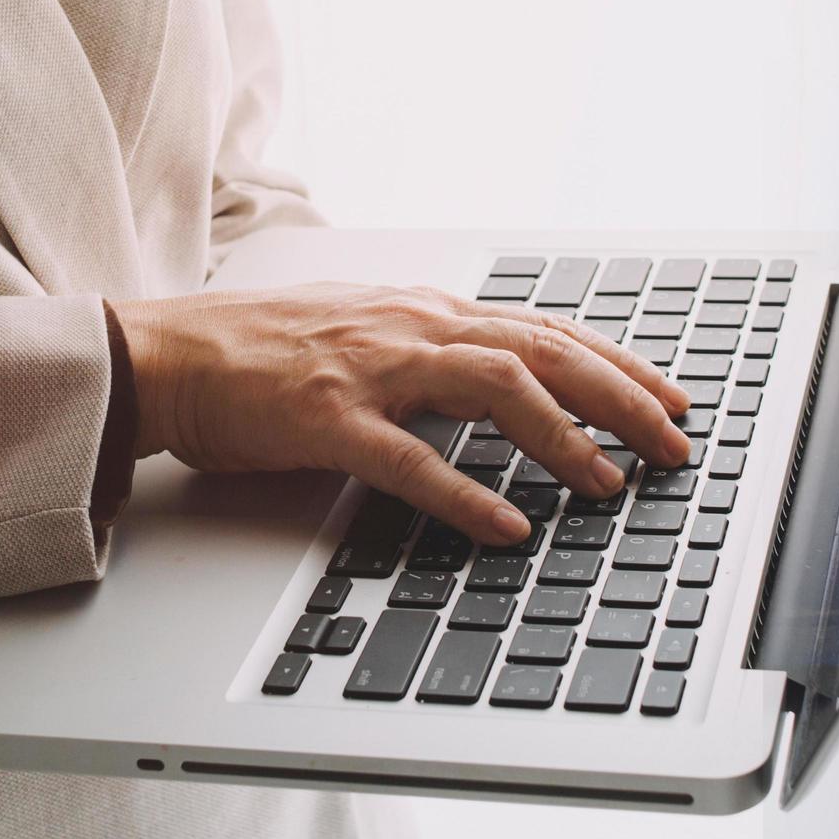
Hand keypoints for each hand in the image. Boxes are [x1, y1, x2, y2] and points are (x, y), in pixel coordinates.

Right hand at [109, 283, 690, 546]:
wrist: (164, 352)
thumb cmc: (261, 352)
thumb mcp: (366, 335)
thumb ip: (434, 354)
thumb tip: (508, 384)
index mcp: (426, 312)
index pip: (547, 331)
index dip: (620, 364)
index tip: (673, 398)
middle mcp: (412, 329)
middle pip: (544, 352)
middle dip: (622, 398)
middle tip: (675, 443)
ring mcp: (372, 371)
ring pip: (496, 389)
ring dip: (564, 437)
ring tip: (609, 481)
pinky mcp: (328, 419)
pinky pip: (411, 459)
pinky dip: (467, 493)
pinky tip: (507, 526)